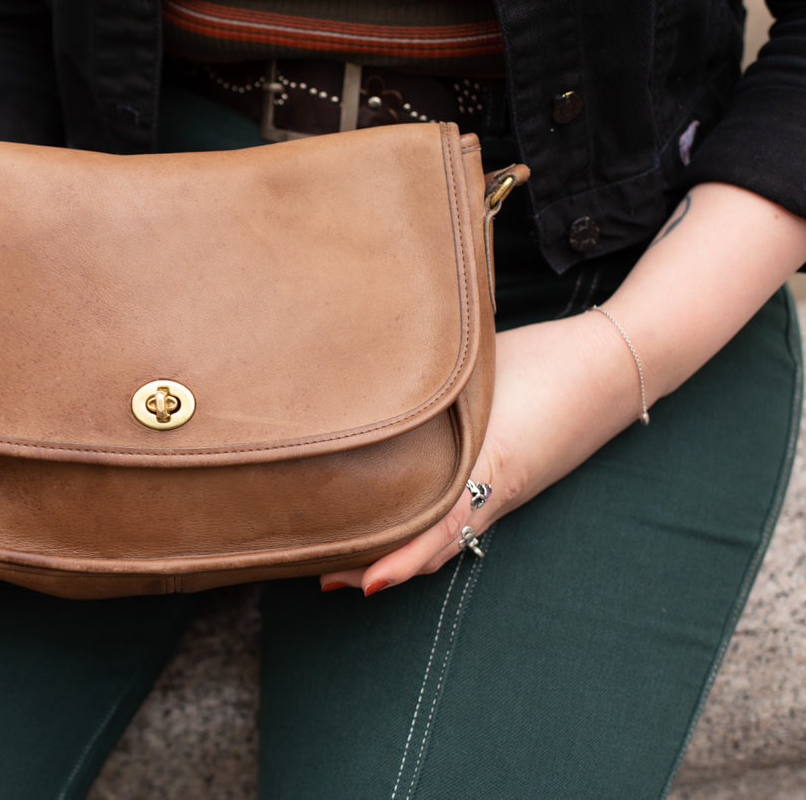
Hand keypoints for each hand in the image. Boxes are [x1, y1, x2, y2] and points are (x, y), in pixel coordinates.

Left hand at [320, 310, 641, 594]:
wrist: (616, 366)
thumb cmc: (545, 358)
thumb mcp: (483, 370)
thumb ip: (432, 385)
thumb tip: (372, 382)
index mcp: (490, 465)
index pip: (439, 525)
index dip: (401, 557)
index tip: (366, 583)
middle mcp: (497, 491)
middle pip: (434, 547)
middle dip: (379, 565)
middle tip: (324, 576)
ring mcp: (505, 494)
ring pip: (446, 539)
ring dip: (399, 554)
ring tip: (347, 564)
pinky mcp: (510, 484)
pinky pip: (462, 522)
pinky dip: (426, 535)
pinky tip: (401, 526)